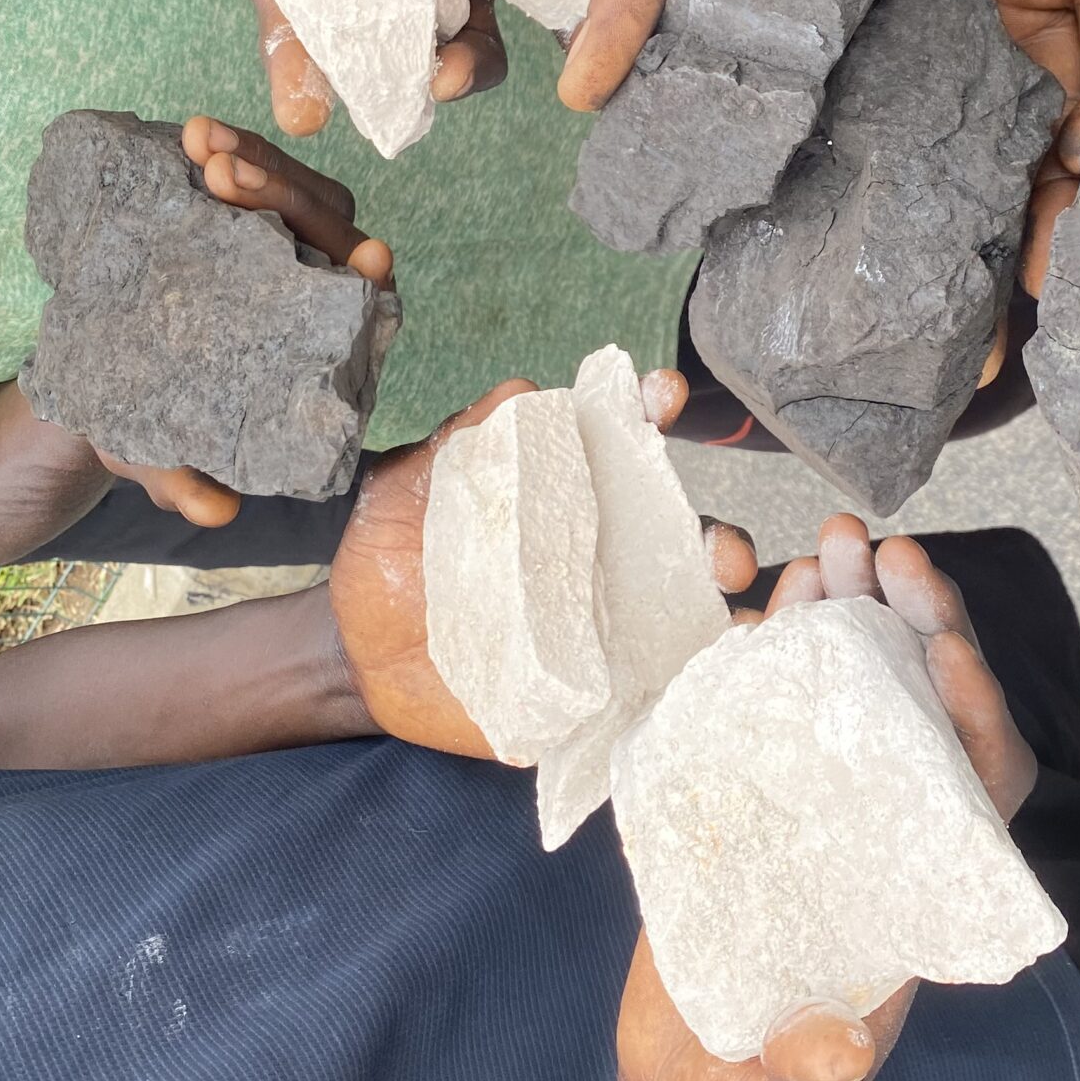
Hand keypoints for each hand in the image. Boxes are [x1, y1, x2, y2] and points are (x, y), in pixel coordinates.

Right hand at [78, 116, 396, 527]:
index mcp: (324, 346)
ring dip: (253, 157)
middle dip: (284, 198)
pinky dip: (225, 147)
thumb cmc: (154, 421)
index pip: (363, 300)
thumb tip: (214, 516)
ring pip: (293, 187)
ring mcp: (280, 240)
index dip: (368, 274)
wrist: (108, 372)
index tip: (368, 256)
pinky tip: (187, 135)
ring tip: (197, 143)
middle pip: (327, 226)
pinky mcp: (241, 207)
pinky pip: (247, 167)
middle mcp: (315, 285)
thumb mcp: (159, 451)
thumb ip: (186, 480)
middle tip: (224, 177)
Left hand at [329, 369, 758, 754]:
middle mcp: (597, 558)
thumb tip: (521, 391)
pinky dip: (697, 682)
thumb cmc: (390, 556)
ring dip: (722, 616)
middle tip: (719, 552)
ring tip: (727, 622)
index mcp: (562, 496)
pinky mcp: (585, 689)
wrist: (353, 654)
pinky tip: (718, 677)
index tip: (659, 398)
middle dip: (716, 540)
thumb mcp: (412, 484)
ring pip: (685, 617)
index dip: (649, 415)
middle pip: (680, 544)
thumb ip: (462, 438)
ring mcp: (598, 626)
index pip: (622, 447)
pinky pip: (653, 689)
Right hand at [563, 0, 1079, 289]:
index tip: (853, 320)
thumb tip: (584, 96)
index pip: (859, 146)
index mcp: (853, 19)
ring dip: (1066, 207)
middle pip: (969, 159)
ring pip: (1059, 127)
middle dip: (978, 250)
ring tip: (1057, 289)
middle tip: (977, 348)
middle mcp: (946, 21)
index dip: (860, 227)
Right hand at [571, 519, 1035, 1080]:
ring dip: (853, 612)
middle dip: (917, 624)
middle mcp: (890, 838)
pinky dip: (782, 645)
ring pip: (863, 689)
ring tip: (826, 546)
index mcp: (924, 898)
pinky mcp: (762, 798)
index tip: (947, 646)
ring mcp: (828, 810)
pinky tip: (765, 596)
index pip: (983, 787)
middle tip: (881, 551)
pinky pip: (786, 702)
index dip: (977, 712)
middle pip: (930, 711)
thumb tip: (842, 1046)